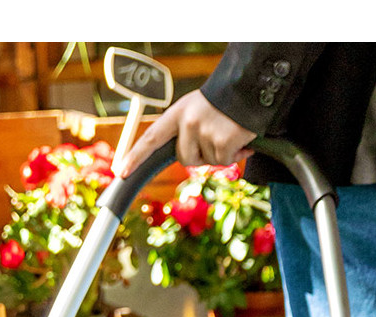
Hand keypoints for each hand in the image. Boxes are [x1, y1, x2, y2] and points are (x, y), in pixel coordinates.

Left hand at [117, 90, 256, 178]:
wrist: (254, 86)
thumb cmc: (226, 103)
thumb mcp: (199, 111)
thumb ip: (187, 132)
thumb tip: (187, 160)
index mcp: (178, 113)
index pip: (151, 137)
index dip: (136, 156)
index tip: (121, 171)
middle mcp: (187, 121)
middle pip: (185, 158)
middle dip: (200, 155)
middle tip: (217, 137)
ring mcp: (204, 130)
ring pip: (207, 162)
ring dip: (221, 153)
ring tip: (231, 132)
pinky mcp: (222, 140)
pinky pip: (225, 161)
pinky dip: (236, 155)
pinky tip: (242, 139)